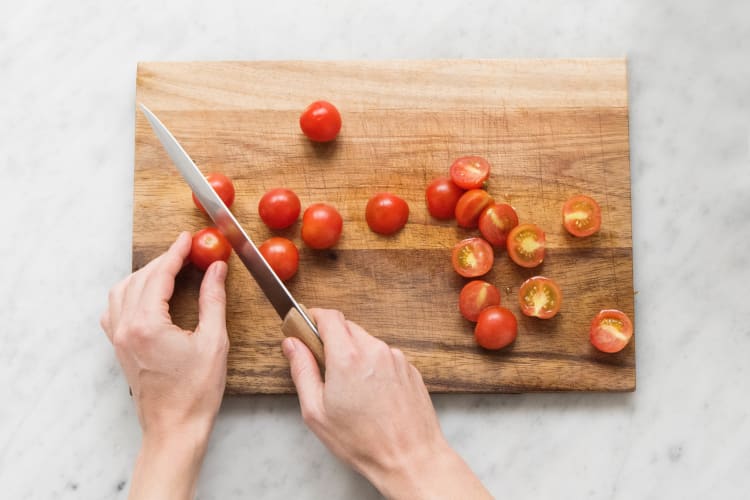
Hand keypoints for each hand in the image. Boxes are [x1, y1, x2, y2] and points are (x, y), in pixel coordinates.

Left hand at [101, 231, 228, 499]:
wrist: (175, 427)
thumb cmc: (196, 391)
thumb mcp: (214, 341)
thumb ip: (212, 299)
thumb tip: (216, 269)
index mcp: (147, 324)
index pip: (159, 275)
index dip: (175, 253)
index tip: (188, 239)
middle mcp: (126, 327)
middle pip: (140, 279)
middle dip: (163, 261)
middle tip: (185, 252)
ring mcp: (118, 338)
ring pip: (122, 291)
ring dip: (144, 275)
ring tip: (169, 269)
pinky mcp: (119, 348)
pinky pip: (114, 309)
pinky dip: (129, 293)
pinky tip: (145, 294)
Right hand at [282, 309, 491, 499]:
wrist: (410, 458)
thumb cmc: (362, 441)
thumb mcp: (316, 411)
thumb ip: (302, 371)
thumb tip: (292, 345)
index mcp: (348, 357)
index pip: (329, 316)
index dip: (314, 318)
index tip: (306, 327)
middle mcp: (374, 350)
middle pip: (347, 327)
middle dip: (332, 339)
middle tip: (324, 367)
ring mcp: (396, 358)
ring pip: (367, 342)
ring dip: (355, 354)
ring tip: (352, 390)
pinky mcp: (409, 368)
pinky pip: (385, 356)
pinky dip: (374, 366)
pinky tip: (372, 395)